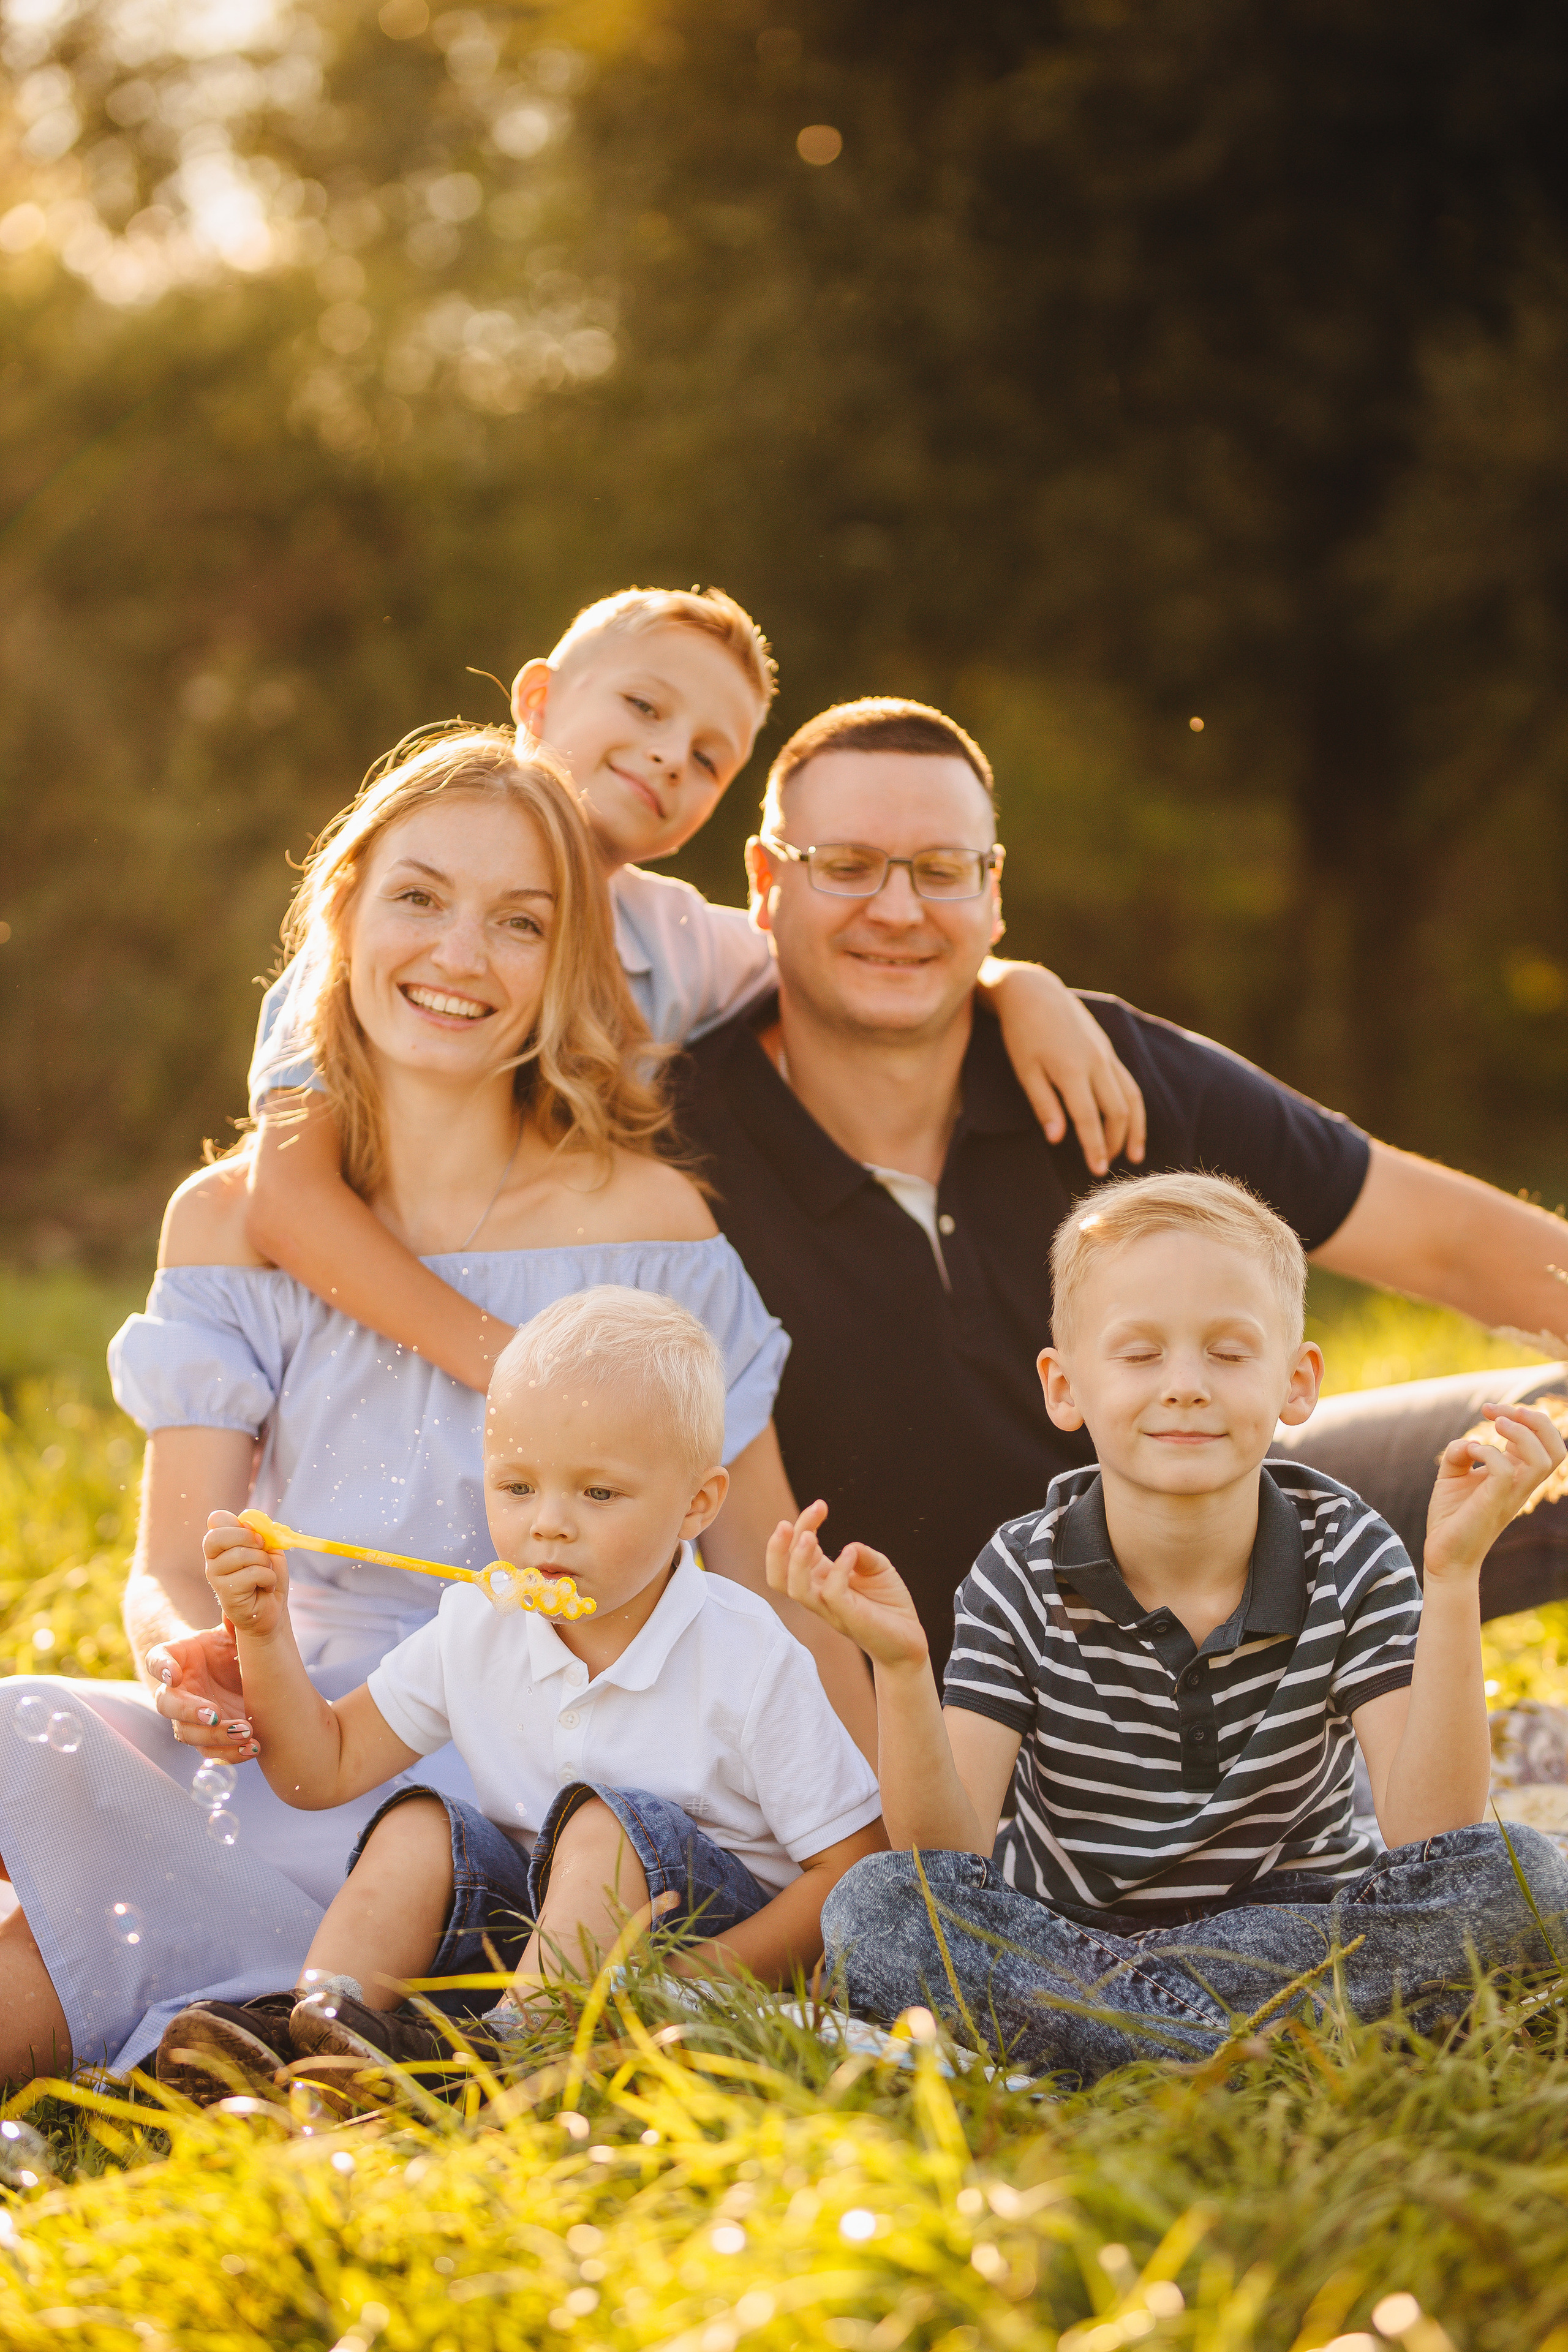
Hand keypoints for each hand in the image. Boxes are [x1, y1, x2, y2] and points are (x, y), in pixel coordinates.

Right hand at [145, 1625, 257, 1759]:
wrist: (241, 1673)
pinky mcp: (208, 1737)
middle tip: (214, 1713)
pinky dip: (230, 1754)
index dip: (161, 1668)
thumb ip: (234, 1622)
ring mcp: (189, 1717)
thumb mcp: (234, 1632)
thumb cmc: (232, 1646)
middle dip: (188, 1711)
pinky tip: (252, 1749)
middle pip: (167, 1705)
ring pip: (188, 1734)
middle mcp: (177, 1690)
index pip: (157, 1659)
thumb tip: (239, 1609)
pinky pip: (210, 1752)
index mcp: (178, 1657)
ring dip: (215, 1736)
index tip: (174, 1674)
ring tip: (245, 1732)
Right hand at [203, 1508, 288, 1638]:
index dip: (238, 1523)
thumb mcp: (270, 1548)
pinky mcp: (225, 1593)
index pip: (216, 1520)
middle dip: (247, 1538)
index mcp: (222, 1544)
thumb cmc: (269, 1576)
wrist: (273, 1609)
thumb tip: (247, 1522)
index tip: (256, 1535)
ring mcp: (216, 1577)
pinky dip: (268, 1578)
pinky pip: (252, 1574)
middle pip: (218, 1536)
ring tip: (266, 1574)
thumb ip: (261, 1532)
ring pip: (241, 1555)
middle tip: (262, 1549)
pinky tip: (266, 1587)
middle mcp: (213, 1559)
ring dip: (264, 1563)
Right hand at [765, 1501, 928, 1670]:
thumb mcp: (876, 1567)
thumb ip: (861, 1553)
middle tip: (787, 1523)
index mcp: (820, 1581)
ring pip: (796, 1589)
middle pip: (779, 1576)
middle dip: (776, 1548)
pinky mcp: (849, 1617)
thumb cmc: (889, 1604)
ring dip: (797, 1561)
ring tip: (808, 1536)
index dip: (802, 1526)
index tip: (821, 1505)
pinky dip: (839, 1569)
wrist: (909, 1640)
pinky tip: (851, 1554)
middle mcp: (819, 1596)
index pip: (795, 1553)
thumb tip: (848, 1547)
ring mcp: (831, 1609)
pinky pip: (832, 1594)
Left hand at [984, 961, 1146, 1175]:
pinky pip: (1128, 1082)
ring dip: (1133, 1128)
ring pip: (1131, 1097)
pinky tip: (1130, 1122)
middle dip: (1116, 1142)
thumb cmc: (1021, 1033)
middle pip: (1117, 1111)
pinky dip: (1133, 1106)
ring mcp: (1106, 1054)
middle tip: (1108, 1166)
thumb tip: (1057, 1139)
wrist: (1034, 991)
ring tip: (1134, 1154)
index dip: (1094, 1147)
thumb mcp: (1025, 1070)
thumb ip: (1043, 1105)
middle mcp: (1096, 1063)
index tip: (1097, 1171)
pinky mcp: (1108, 1049)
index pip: (1089, 1119)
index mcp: (1071, 1070)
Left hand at [1424, 1402, 1567, 1581]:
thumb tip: (1470, 1441)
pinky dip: (1489, 1451)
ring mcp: (1511, 1495)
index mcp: (1518, 1476)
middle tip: (1497, 1413)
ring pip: (1544, 1459)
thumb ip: (1461, 1452)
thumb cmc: (1452, 1516)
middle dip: (1535, 1420)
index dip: (1525, 1417)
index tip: (1490, 1410)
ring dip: (1521, 1433)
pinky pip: (1505, 1471)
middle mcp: (1522, 1485)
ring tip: (1495, 1424)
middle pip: (1558, 1449)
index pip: (1545, 1442)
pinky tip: (1470, 1454)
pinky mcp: (1493, 1504)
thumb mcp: (1454, 1475)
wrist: (1443, 1555)